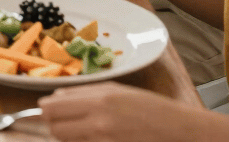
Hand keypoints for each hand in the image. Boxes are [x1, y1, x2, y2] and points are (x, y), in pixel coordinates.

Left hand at [39, 82, 196, 141]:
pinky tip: (99, 138)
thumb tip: (55, 97)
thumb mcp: (118, 91)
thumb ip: (84, 93)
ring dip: (70, 136)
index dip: (47, 110)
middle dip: (55, 125)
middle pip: (54, 128)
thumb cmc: (152, 109)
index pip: (52, 108)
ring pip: (67, 141)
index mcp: (99, 100)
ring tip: (87, 130)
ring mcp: (104, 140)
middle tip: (68, 122)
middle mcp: (99, 121)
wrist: (181, 132)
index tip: (50, 111)